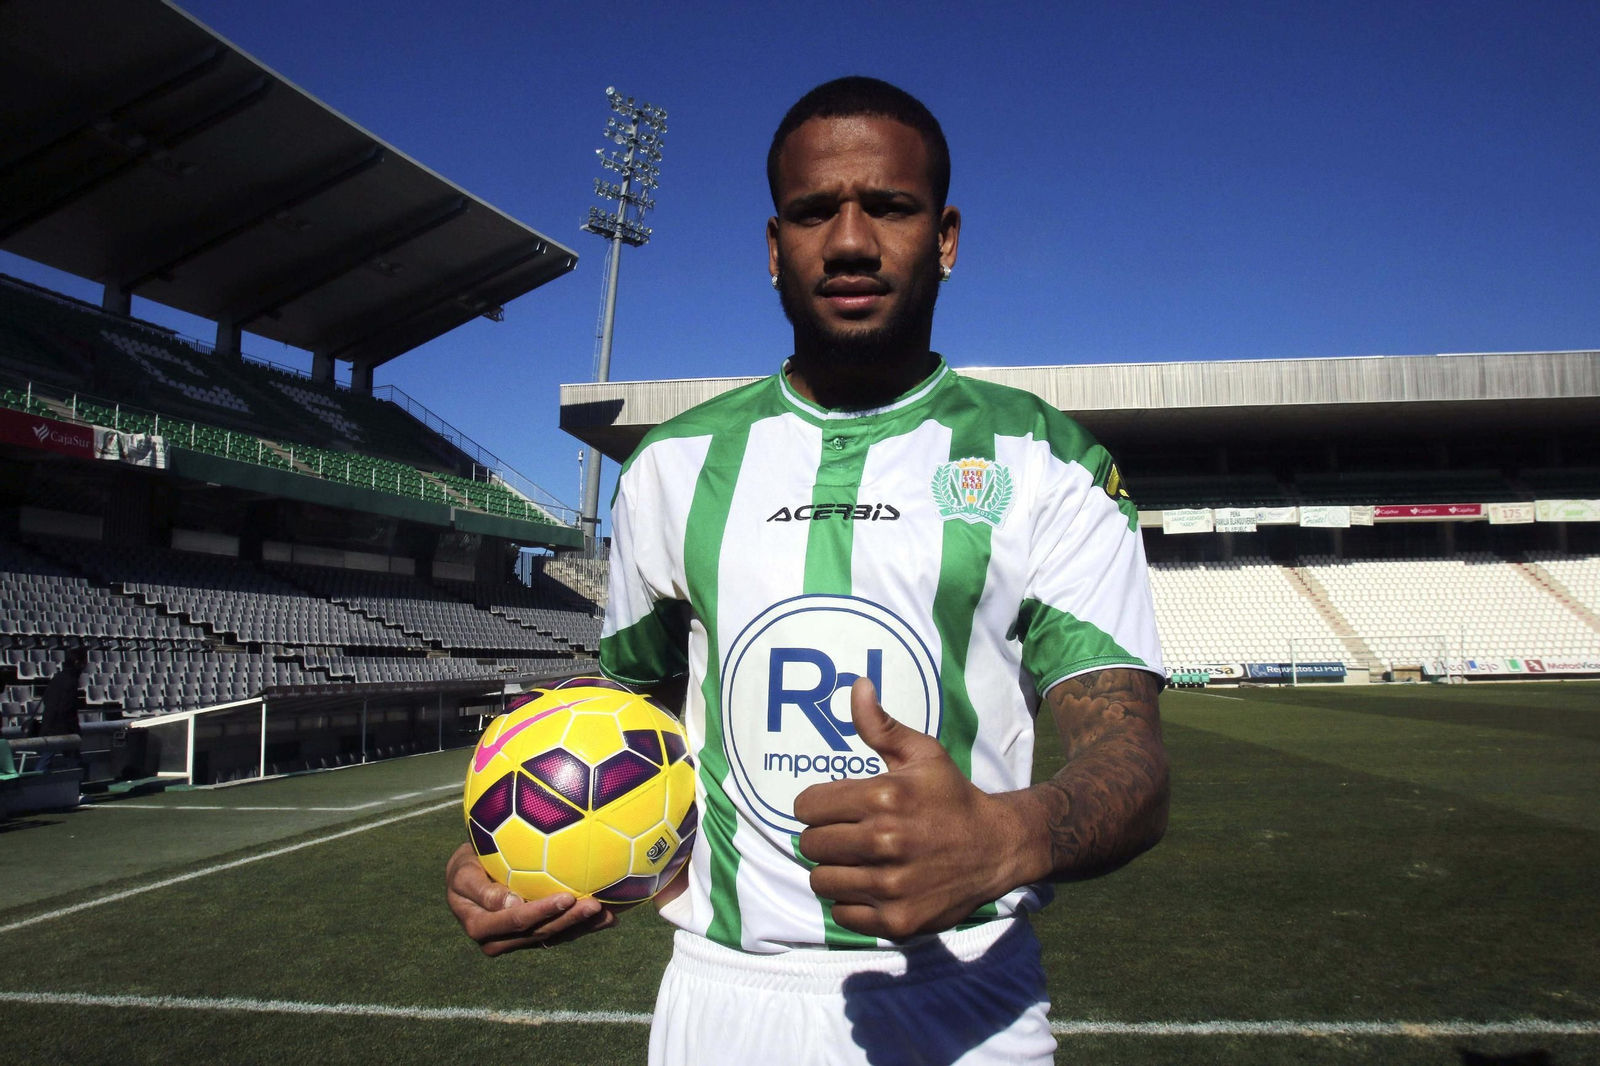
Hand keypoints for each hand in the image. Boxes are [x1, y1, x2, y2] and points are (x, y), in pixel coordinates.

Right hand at [445, 842, 616, 954]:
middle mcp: (501, 940)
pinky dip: (584, 925)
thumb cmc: (465, 866)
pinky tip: (609, 916)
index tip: (566, 897)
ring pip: (554, 936)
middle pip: (540, 933)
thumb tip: (511, 903)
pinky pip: (561, 932)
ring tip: (608, 913)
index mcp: (481, 927)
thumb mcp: (463, 874)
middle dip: (570, 920)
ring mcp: (520, 940)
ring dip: (582, 926)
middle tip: (595, 904)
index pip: (517, 921)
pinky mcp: (535, 935)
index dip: (542, 912)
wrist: (469, 876)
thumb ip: (481, 890)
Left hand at [793, 679, 1027, 939]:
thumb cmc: (951, 796)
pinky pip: (842, 914)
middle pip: (810, 844)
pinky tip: (873, 885)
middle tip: (848, 834)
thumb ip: (881, 725)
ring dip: (834, 870)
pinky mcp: (897, 921)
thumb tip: (857, 686)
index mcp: (884, 797)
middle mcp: (884, 842)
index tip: (834, 807)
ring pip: (821, 881)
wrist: (996, 847)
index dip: (816, 805)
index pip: (806, 807)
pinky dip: (851, 902)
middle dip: (824, 836)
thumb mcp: (922, 754)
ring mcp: (890, 886)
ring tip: (858, 860)